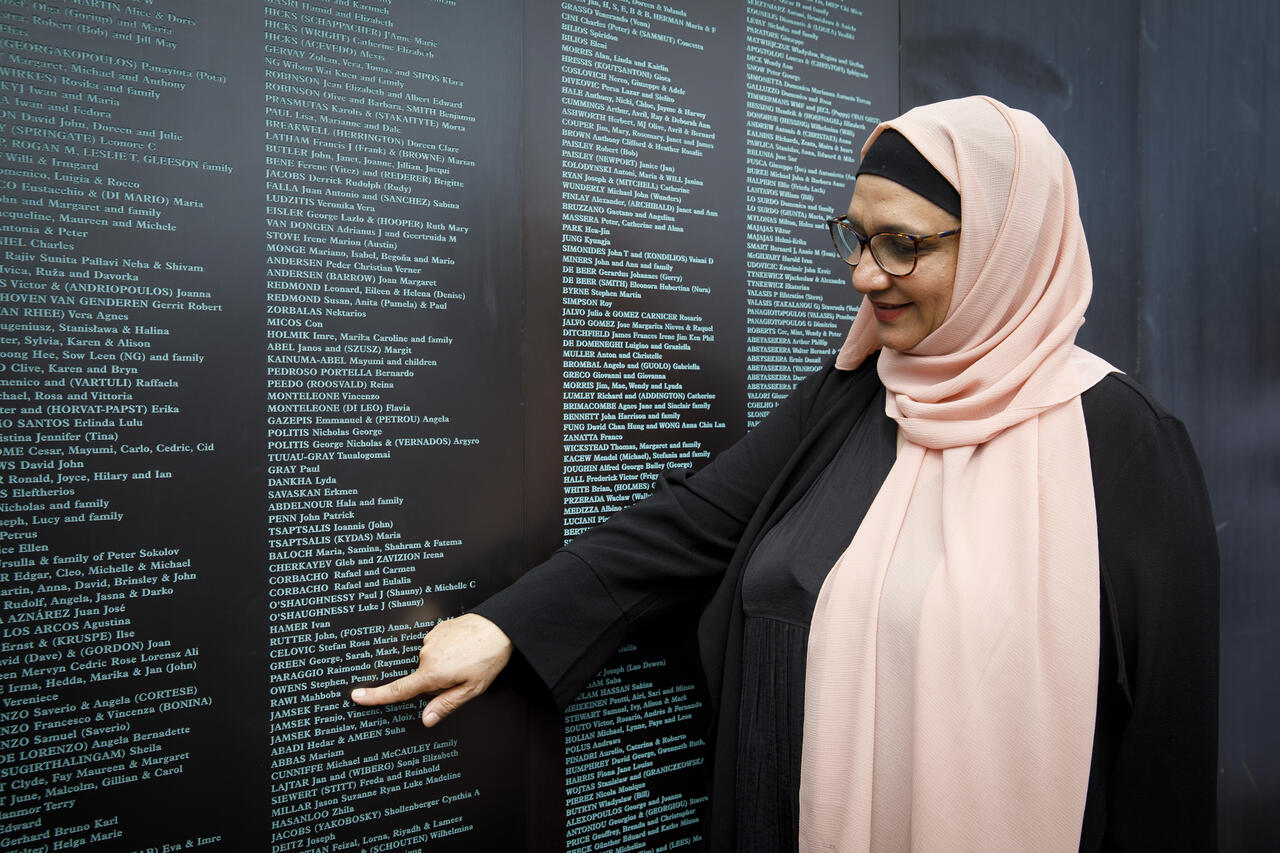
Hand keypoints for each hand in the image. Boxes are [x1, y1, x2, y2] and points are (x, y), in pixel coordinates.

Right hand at [349, 613, 512, 726]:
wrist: (499, 626)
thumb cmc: (488, 659)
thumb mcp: (470, 689)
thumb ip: (445, 705)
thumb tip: (425, 719)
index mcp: (432, 672)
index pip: (399, 689)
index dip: (376, 696)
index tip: (356, 696)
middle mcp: (426, 653)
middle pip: (422, 677)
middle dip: (438, 681)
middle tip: (463, 674)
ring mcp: (430, 638)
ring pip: (430, 662)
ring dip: (444, 664)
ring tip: (467, 658)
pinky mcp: (437, 628)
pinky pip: (436, 647)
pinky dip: (446, 651)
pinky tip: (463, 647)